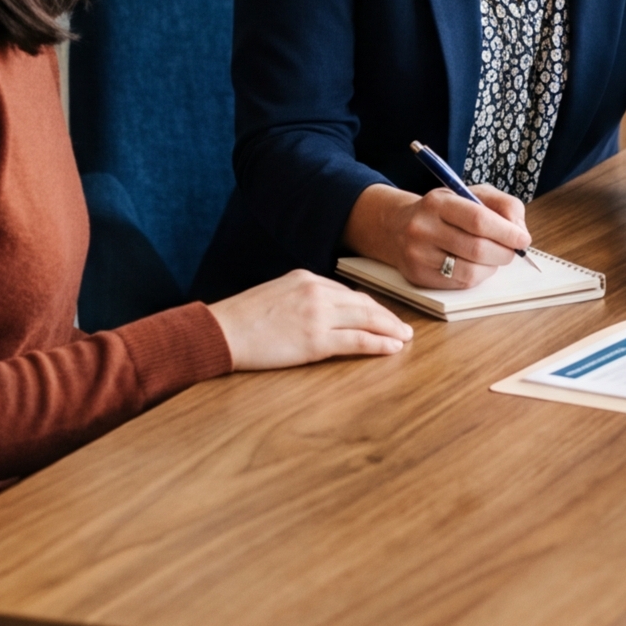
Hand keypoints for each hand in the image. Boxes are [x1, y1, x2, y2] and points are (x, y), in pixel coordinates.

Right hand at [207, 270, 411, 370]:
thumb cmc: (242, 318)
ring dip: (389, 328)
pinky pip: (356, 341)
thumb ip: (302, 297)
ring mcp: (318, 315)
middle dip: (386, 316)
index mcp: (306, 278)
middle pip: (363, 303)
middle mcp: (316, 291)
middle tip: (403, 326)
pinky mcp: (315, 340)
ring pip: (366, 319)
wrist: (222, 331)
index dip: (368, 306)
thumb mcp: (275, 294)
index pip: (346, 292)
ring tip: (403, 337)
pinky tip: (391, 347)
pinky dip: (378, 343)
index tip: (380, 315)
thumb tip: (324, 310)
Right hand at [344, 179, 530, 289]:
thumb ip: (502, 205)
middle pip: (477, 248)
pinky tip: (477, 265)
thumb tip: (520, 231)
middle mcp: (424, 228)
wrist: (397, 227)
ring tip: (494, 256)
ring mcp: (418, 255)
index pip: (479, 219)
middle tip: (513, 250)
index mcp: (438, 202)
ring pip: (470, 271)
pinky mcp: (418, 277)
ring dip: (492, 266)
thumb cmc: (443, 211)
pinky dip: (477, 276)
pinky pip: (459, 283)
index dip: (506, 232)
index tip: (523, 239)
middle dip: (504, 252)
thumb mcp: (471, 194)